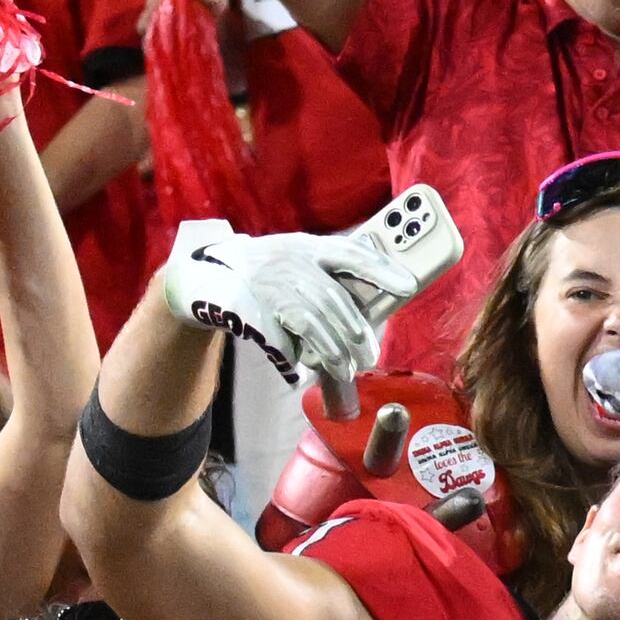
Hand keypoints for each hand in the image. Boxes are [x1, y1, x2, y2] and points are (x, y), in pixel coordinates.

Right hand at [167, 219, 386, 414]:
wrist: (211, 275)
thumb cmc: (270, 269)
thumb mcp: (299, 256)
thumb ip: (333, 270)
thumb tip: (384, 291)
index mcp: (308, 247)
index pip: (350, 253)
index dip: (381, 269)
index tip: (408, 286)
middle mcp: (290, 263)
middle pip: (332, 299)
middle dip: (354, 331)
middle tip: (369, 355)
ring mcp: (270, 286)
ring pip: (311, 322)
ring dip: (332, 351)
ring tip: (347, 369)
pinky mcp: (252, 310)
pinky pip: (281, 338)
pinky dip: (294, 358)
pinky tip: (303, 372)